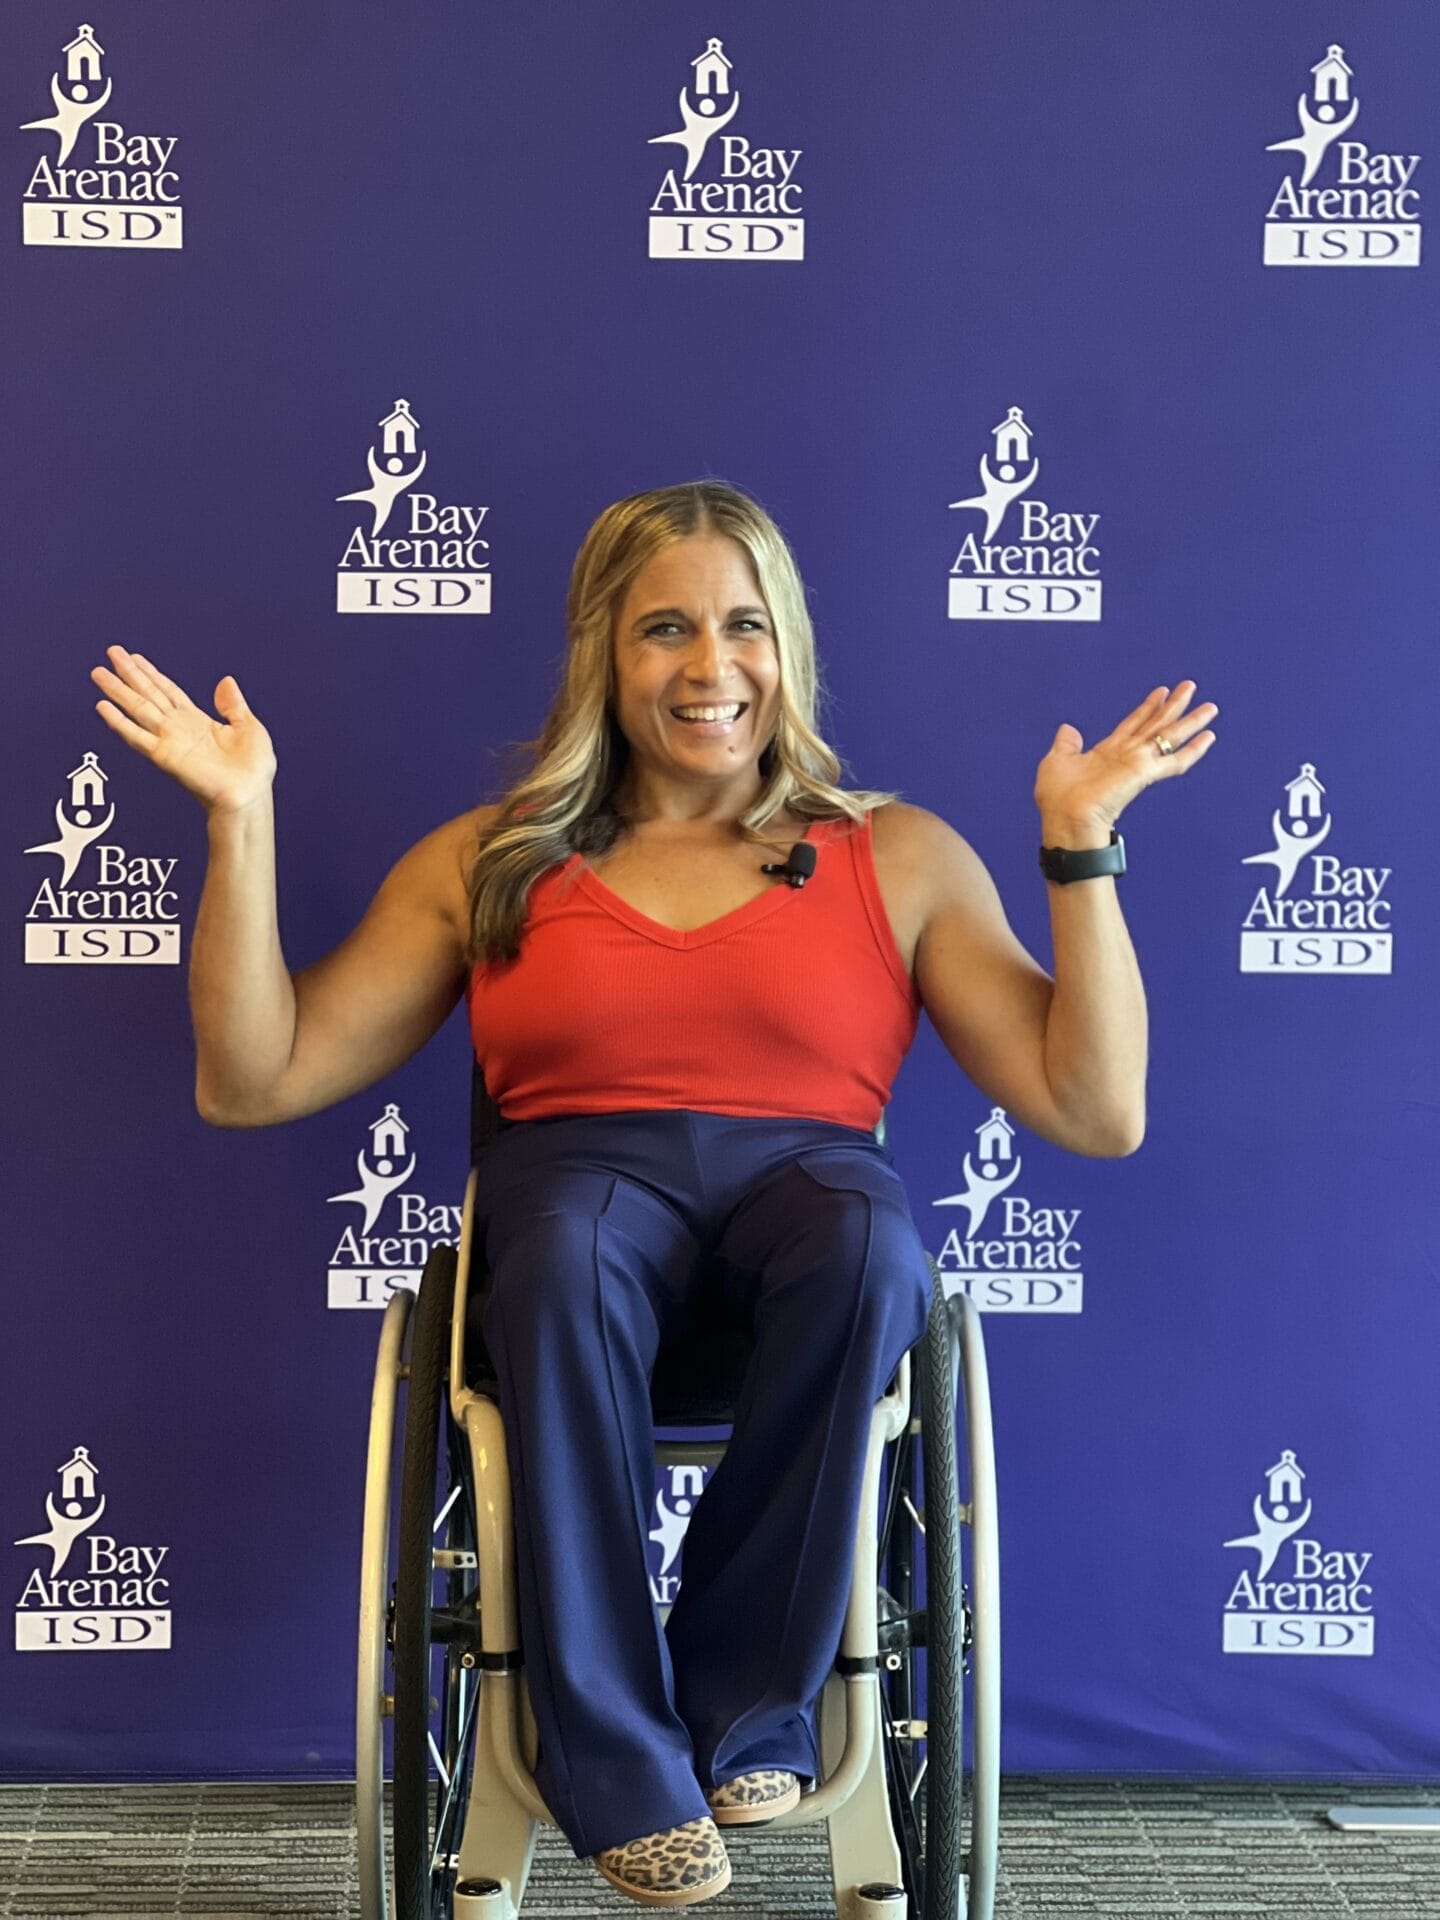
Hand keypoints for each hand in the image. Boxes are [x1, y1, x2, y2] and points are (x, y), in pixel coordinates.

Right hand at [91, 646, 276, 817]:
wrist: (248, 796)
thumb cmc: (253, 772)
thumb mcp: (249, 727)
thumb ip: (233, 704)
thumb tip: (226, 682)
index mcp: (199, 722)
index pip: (168, 690)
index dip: (151, 673)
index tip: (135, 658)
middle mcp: (180, 729)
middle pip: (148, 694)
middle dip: (129, 674)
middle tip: (111, 654)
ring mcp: (170, 741)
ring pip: (138, 708)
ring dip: (118, 691)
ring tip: (99, 674)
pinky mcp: (164, 756)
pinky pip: (136, 736)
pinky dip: (119, 722)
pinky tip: (104, 707)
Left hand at [1034, 682, 1217, 841]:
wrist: (1066, 819)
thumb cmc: (1059, 799)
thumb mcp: (1057, 760)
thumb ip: (1067, 744)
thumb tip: (1068, 729)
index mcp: (1107, 753)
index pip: (1133, 724)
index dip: (1147, 707)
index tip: (1162, 692)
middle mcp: (1126, 756)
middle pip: (1156, 724)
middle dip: (1174, 705)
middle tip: (1190, 686)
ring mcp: (1138, 764)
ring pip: (1170, 736)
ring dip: (1190, 721)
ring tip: (1210, 707)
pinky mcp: (1145, 773)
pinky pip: (1175, 761)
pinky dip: (1193, 750)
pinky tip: (1208, 738)